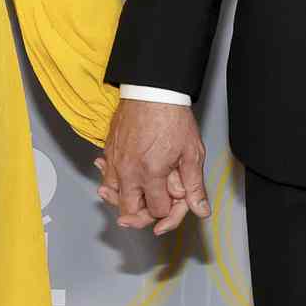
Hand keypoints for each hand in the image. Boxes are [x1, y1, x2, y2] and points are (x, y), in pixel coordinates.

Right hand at [95, 99, 210, 237]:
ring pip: (113, 196)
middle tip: (152, 209)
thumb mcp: (191, 153)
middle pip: (129, 211)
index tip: (174, 202)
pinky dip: (111, 182)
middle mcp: (129, 171)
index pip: (157, 211)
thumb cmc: (171, 117)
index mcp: (151, 174)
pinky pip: (105, 176)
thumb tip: (201, 209)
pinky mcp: (108, 151)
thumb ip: (194, 185)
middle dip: (142, 215)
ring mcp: (115, 161)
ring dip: (124, 200)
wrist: (152, 91)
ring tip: (136, 197)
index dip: (169, 211)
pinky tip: (119, 180)